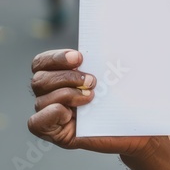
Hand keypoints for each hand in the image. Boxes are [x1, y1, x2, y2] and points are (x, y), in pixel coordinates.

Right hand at [28, 50, 153, 155]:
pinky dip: (52, 114)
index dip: (56, 58)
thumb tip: (111, 35)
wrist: (133, 127)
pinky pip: (36, 122)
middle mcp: (50, 95)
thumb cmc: (122, 98)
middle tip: (92, 81)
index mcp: (58, 76)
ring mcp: (51, 116)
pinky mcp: (54, 134)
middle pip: (39, 80)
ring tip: (90, 97)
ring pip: (41, 100)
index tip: (79, 58)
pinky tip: (70, 115)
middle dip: (66, 77)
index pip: (41, 62)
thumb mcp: (114, 73)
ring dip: (67, 95)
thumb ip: (104, 58)